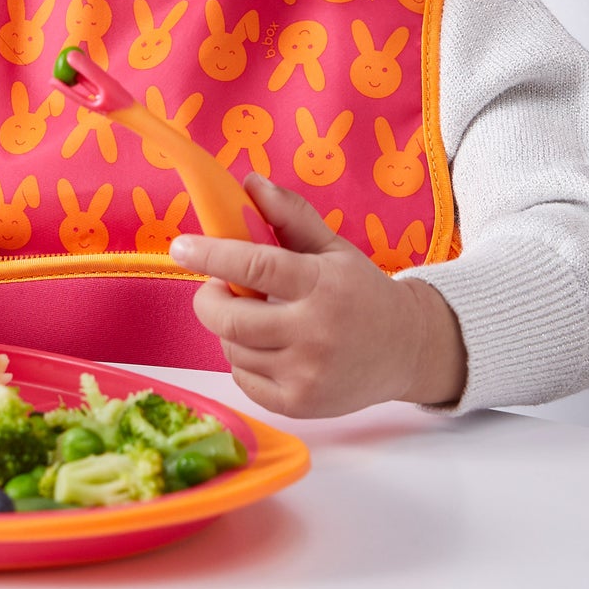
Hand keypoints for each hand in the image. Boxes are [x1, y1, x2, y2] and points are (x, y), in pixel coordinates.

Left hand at [170, 173, 465, 416]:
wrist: (408, 349)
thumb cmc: (360, 290)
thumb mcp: (331, 245)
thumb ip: (289, 214)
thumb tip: (248, 182)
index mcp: (322, 285)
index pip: (255, 267)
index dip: (211, 255)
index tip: (180, 247)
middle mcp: (315, 334)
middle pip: (231, 319)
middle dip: (210, 299)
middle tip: (218, 288)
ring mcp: (307, 375)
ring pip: (233, 348)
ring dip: (230, 329)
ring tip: (255, 316)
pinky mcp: (299, 405)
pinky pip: (243, 378)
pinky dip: (243, 359)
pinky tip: (267, 347)